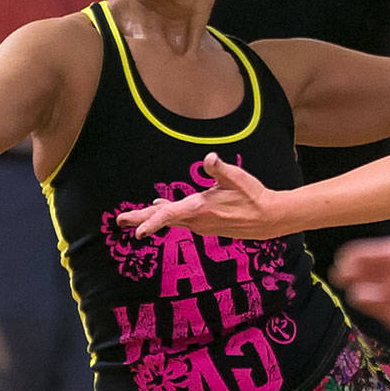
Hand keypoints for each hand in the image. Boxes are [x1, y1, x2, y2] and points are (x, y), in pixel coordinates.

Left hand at [117, 153, 277, 238]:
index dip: (153, 222)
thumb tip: (209, 158)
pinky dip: (168, 215)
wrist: (268, 218)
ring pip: (172, 220)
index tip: (138, 232)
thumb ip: (220, 169)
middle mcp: (198, 221)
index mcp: (201, 209)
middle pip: (165, 220)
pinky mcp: (206, 225)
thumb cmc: (253, 196)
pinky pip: (181, 220)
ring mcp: (202, 225)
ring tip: (134, 217)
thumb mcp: (237, 179)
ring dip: (152, 217)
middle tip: (120, 220)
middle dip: (141, 220)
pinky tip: (162, 208)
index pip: (171, 216)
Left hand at [332, 218, 389, 336]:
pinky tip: (385, 313)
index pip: (374, 257)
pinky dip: (389, 319)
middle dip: (352, 281)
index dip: (352, 261)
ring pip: (383, 308)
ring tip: (359, 297)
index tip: (341, 262)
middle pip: (373, 283)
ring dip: (366, 302)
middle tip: (342, 279)